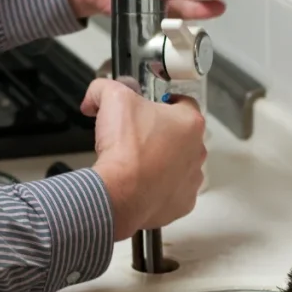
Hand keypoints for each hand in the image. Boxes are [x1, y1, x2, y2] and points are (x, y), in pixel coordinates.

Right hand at [81, 79, 205, 240]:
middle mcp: (197, 151)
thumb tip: (95, 96)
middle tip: (137, 135)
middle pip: (182, 135)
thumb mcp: (112, 99)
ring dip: (162, 162)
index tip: (151, 106)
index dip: (165, 102)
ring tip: (137, 162)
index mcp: (189, 123)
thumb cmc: (125, 149)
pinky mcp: (182, 203)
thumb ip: (104, 88)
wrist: (119, 194)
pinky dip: (158, 188)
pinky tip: (140, 184)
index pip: (185, 103)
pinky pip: (172, 191)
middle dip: (161, 133)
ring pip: (179, 164)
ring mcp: (192, 180)